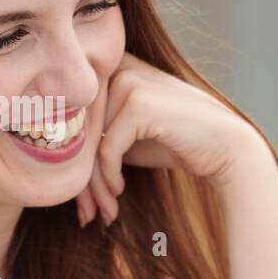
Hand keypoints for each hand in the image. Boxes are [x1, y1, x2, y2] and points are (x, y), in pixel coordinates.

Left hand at [75, 53, 266, 226]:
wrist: (226, 147)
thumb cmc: (175, 143)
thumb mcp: (127, 135)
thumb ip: (95, 133)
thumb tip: (52, 155)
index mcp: (113, 68)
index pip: (74, 114)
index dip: (71, 156)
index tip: (80, 196)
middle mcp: (118, 67)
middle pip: (78, 129)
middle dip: (81, 176)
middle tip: (87, 210)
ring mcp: (128, 81)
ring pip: (89, 142)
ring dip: (94, 183)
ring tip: (104, 209)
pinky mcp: (138, 102)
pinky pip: (106, 147)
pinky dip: (109, 176)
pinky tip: (119, 192)